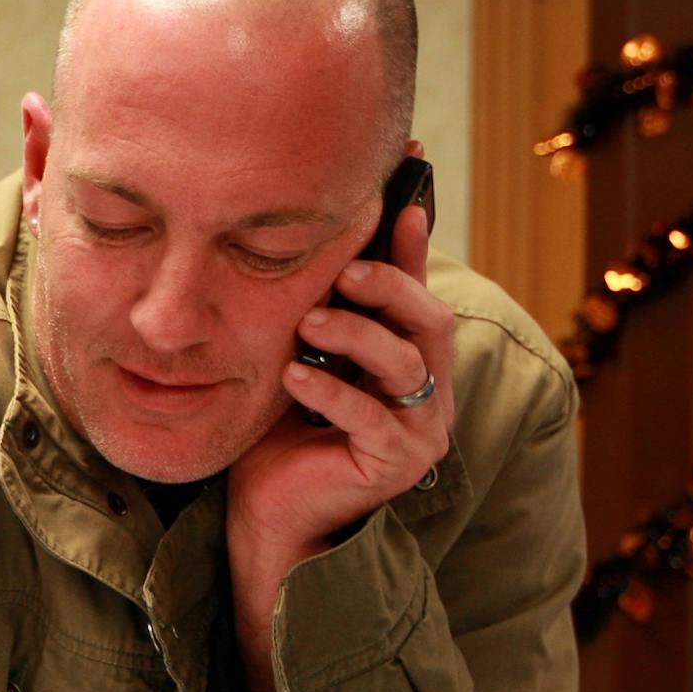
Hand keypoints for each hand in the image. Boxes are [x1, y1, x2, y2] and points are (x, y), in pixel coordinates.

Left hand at [228, 174, 454, 691]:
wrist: (266, 514)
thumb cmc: (279, 432)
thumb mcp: (294, 356)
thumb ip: (310, 308)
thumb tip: (292, 237)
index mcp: (402, 353)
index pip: (413, 283)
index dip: (410, 234)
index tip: (405, 178)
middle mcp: (425, 386)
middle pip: (426, 318)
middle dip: (388, 286)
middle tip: (343, 269)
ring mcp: (418, 427)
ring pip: (407, 363)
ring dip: (357, 336)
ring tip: (309, 323)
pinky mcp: (395, 462)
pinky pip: (373, 419)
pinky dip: (332, 393)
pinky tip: (293, 377)